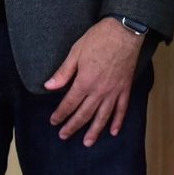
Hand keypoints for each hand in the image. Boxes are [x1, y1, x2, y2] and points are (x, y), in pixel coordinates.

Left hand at [44, 18, 144, 144]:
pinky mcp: (125, 88)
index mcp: (85, 82)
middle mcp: (99, 91)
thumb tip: (48, 86)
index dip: (61, 114)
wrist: (124, 31)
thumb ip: (63, 72)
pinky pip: (122, 108)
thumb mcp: (76, 52)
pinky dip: (118, 121)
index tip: (54, 121)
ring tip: (87, 142)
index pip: (69, 103)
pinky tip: (114, 131)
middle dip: (73, 126)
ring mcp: (114, 91)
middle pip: (84, 114)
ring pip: (103, 116)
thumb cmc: (98, 39)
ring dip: (94, 131)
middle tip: (64, 135)